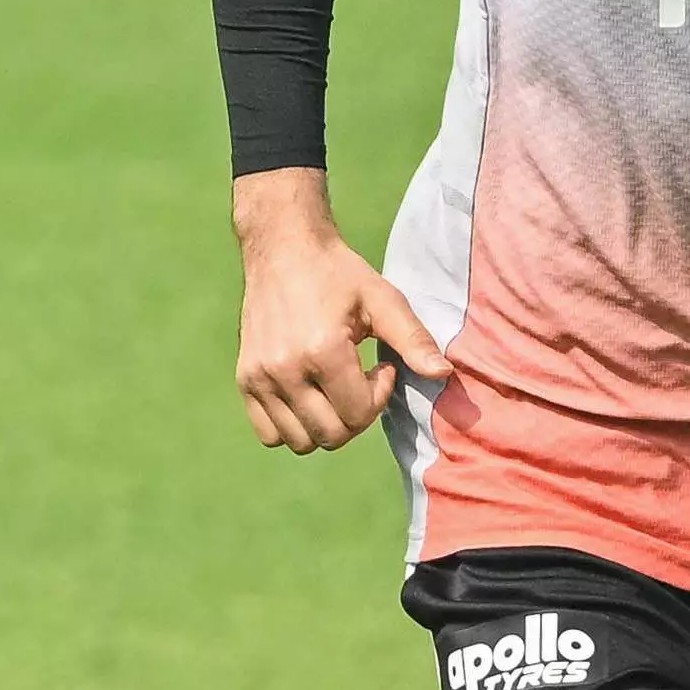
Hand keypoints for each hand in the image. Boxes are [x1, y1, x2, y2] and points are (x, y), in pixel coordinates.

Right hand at [230, 170, 451, 453]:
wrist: (283, 247)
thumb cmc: (339, 273)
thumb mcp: (383, 300)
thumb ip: (414, 340)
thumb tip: (444, 374)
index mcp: (322, 350)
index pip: (358, 414)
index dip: (379, 396)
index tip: (380, 366)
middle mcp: (285, 370)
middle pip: (331, 435)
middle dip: (357, 416)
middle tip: (360, 379)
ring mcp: (259, 377)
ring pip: (300, 442)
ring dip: (326, 425)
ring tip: (335, 387)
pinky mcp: (245, 379)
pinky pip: (269, 434)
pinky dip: (293, 427)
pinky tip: (310, 395)